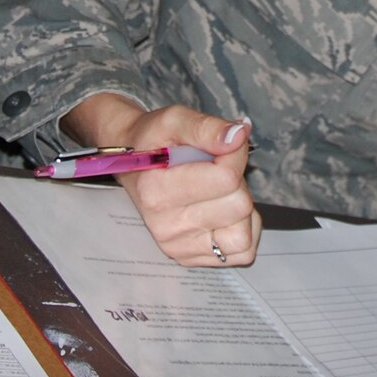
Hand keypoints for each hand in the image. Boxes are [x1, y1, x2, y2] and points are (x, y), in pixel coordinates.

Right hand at [63, 93, 259, 266]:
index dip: (235, 153)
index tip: (224, 144)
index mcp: (157, 190)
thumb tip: (239, 135)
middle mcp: (165, 225)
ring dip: (242, 209)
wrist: (132, 162)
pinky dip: (243, 230)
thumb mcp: (174, 119)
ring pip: (243, 236)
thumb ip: (207, 127)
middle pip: (239, 205)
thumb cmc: (154, 140)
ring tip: (220, 192)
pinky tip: (225, 212)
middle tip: (216, 169)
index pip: (227, 177)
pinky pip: (241, 252)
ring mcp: (177, 246)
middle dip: (237, 181)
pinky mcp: (189, 257)